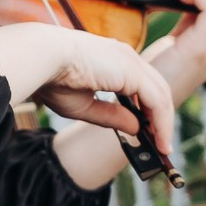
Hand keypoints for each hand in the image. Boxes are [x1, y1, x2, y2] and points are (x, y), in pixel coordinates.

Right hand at [0, 22, 181, 160]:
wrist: (42, 58)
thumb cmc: (52, 78)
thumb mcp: (84, 106)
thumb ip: (111, 116)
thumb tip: (136, 128)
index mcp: (112, 60)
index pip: (140, 84)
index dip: (147, 109)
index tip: (149, 131)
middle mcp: (126, 57)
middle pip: (156, 89)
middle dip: (161, 117)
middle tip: (161, 143)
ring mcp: (131, 61)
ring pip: (160, 95)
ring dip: (164, 123)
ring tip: (163, 147)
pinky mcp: (133, 71)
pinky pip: (157, 101)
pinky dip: (162, 122)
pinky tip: (159, 141)